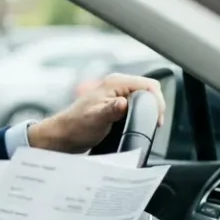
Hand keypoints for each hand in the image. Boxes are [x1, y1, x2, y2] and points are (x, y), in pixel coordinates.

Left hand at [28, 73, 165, 153]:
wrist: (62, 136)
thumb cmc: (75, 127)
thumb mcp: (96, 119)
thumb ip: (111, 110)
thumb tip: (123, 103)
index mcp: (115, 83)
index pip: (149, 85)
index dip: (158, 101)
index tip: (157, 119)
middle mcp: (116, 86)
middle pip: (148, 90)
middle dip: (155, 106)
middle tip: (154, 124)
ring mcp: (116, 95)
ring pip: (143, 98)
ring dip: (148, 110)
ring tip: (148, 125)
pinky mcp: (115, 104)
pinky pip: (136, 105)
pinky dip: (140, 113)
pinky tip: (138, 124)